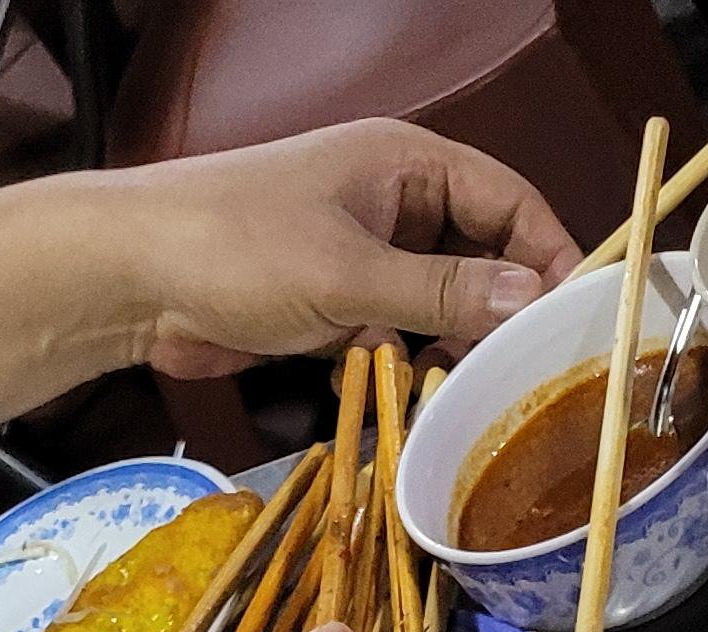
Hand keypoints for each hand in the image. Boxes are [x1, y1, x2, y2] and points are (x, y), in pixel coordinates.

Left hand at [101, 122, 579, 377]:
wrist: (134, 276)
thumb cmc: (236, 247)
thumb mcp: (351, 275)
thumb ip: (443, 293)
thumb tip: (529, 302)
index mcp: (405, 164)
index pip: (507, 200)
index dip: (547, 254)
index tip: (573, 318)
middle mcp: (391, 201)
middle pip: (479, 255)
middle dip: (500, 311)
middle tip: (526, 372)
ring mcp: (360, 253)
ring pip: (437, 302)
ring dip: (450, 346)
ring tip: (466, 390)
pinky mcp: (331, 301)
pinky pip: (393, 332)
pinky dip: (403, 362)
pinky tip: (400, 392)